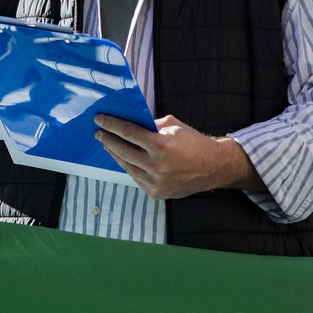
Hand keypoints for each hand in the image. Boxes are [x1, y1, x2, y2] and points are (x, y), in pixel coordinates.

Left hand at [94, 114, 265, 199]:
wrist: (213, 167)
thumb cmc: (194, 143)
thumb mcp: (173, 126)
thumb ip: (150, 125)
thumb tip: (129, 123)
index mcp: (161, 145)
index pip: (128, 132)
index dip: (111, 124)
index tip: (99, 119)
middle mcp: (157, 166)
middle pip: (122, 150)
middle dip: (107, 139)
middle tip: (99, 132)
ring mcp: (155, 182)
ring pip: (126, 166)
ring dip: (115, 154)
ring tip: (108, 144)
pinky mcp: (156, 193)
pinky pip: (136, 177)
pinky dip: (129, 166)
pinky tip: (124, 158)